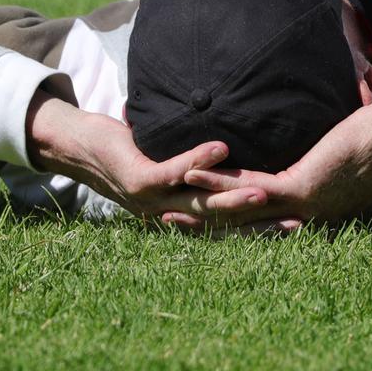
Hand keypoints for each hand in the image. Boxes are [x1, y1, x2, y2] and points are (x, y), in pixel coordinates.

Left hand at [24, 90, 270, 223]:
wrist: (76, 144)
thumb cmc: (125, 148)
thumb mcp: (165, 160)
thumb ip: (193, 163)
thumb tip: (233, 143)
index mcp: (176, 212)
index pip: (224, 226)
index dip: (258, 228)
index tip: (294, 225)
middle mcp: (166, 213)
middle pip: (219, 222)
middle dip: (256, 223)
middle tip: (295, 221)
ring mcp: (151, 199)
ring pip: (200, 203)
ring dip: (232, 197)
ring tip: (265, 191)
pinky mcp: (138, 179)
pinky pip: (173, 171)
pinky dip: (198, 159)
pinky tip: (222, 148)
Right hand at [171, 81, 371, 231]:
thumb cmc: (368, 135)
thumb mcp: (329, 152)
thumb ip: (306, 153)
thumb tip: (290, 140)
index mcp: (308, 210)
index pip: (257, 221)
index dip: (223, 221)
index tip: (193, 218)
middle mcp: (302, 215)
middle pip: (241, 225)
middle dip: (202, 224)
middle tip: (165, 221)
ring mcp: (302, 204)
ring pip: (241, 210)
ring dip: (202, 207)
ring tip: (165, 206)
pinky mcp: (302, 187)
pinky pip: (252, 187)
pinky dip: (221, 182)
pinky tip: (193, 174)